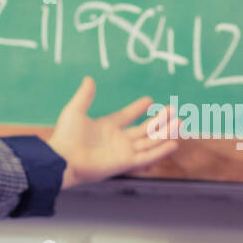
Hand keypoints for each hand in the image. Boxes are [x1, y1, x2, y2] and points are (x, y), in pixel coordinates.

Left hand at [47, 76, 180, 187]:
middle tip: (173, 110)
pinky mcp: (125, 163)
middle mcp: (119, 139)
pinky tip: (172, 144)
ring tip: (180, 123)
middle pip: (144, 129)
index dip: (138, 108)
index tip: (149, 99)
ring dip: (165, 133)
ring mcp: (123, 151)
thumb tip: (89, 79)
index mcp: (107, 126)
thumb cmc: (66, 136)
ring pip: (150, 141)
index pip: (127, 116)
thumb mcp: (75, 111)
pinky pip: (147, 157)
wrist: (63, 159)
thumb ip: (85, 96)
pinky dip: (160, 151)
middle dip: (160, 121)